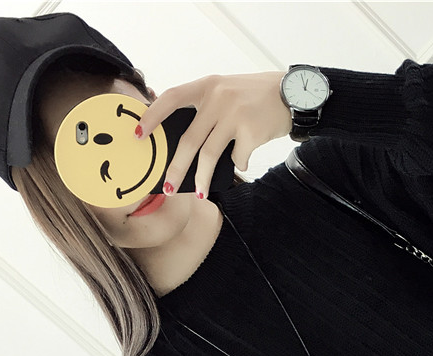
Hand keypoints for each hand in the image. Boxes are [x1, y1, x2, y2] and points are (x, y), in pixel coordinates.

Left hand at [135, 71, 291, 194]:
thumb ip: (208, 107)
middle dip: (176, 167)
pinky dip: (239, 164)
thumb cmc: (258, 96)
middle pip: (189, 139)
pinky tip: (244, 160)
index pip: (172, 98)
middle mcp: (218, 98)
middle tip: (169, 186)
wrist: (294, 94)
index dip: (153, 116)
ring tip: (201, 193)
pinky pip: (238, 158)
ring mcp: (234, 115)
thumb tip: (188, 142)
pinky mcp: (250, 132)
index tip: (138, 134)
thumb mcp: (227, 91)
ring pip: (210, 155)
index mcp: (208, 86)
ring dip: (203, 178)